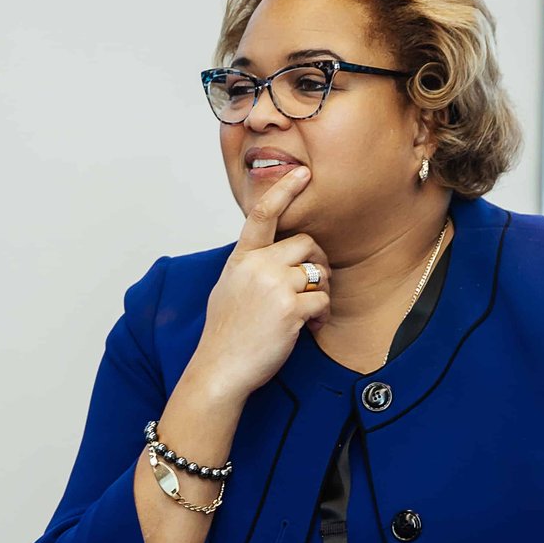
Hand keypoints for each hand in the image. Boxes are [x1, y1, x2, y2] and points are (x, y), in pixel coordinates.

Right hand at [183, 168, 332, 403]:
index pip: (262, 214)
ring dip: (322, 292)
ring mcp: (274, 286)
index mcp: (241, 258)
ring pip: (319, 272)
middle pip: (305, 243)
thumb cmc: (226, 333)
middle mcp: (257, 266)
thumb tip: (275, 255)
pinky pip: (323, 300)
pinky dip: (322, 315)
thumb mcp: (229, 288)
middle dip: (316, 263)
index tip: (302, 173)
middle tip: (314, 286)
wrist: (220, 369)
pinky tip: (310, 327)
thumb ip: (251, 266)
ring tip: (309, 312)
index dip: (284, 190)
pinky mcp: (290, 309)